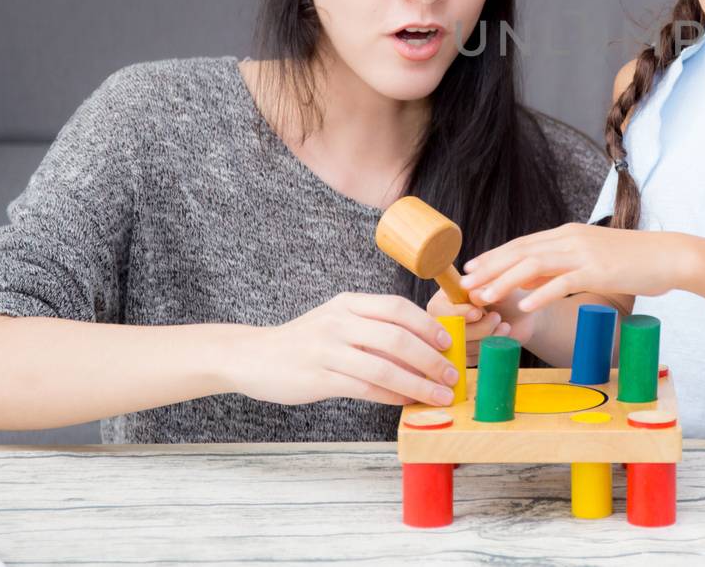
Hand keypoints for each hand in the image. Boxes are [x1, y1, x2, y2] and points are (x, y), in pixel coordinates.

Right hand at [228, 292, 460, 407]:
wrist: (253, 356)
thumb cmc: (305, 341)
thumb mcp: (337, 321)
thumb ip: (372, 329)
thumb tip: (421, 349)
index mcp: (348, 303)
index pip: (397, 308)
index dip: (427, 326)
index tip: (448, 343)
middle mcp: (339, 322)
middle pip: (397, 338)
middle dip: (431, 359)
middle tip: (451, 375)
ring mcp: (327, 350)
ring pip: (384, 367)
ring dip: (417, 383)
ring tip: (437, 395)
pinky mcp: (319, 378)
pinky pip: (364, 387)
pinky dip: (390, 396)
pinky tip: (406, 401)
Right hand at [425, 288, 520, 361]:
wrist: (520, 315)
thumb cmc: (505, 295)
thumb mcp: (496, 288)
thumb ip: (484, 290)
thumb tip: (474, 295)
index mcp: (444, 299)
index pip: (439, 310)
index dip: (458, 314)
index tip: (478, 313)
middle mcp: (443, 320)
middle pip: (451, 333)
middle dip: (479, 327)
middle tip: (496, 317)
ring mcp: (452, 341)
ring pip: (463, 349)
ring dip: (488, 338)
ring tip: (504, 326)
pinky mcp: (463, 356)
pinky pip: (471, 360)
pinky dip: (488, 350)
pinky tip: (500, 339)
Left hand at [458, 223, 689, 313]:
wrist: (667, 255)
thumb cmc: (631, 261)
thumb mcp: (589, 260)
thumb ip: (558, 266)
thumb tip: (527, 279)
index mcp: (567, 234)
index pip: (522, 243)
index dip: (494, 256)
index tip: (470, 269)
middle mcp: (570, 239)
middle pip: (520, 251)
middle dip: (489, 268)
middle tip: (465, 284)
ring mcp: (583, 253)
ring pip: (534, 264)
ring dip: (505, 280)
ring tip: (484, 296)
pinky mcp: (598, 270)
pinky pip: (563, 281)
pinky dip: (541, 292)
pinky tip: (525, 304)